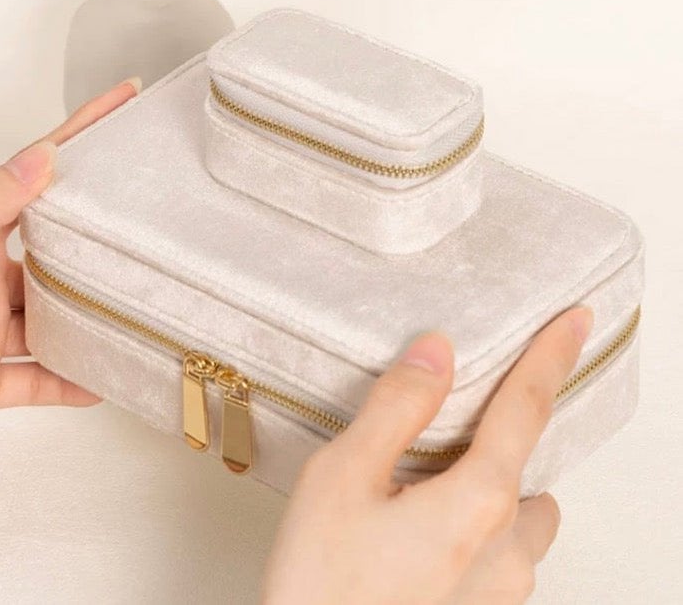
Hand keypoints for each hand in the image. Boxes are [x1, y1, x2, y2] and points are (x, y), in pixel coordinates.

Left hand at [0, 77, 140, 412]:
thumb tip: (42, 158)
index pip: (40, 173)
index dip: (82, 130)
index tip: (124, 97)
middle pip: (54, 256)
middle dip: (96, 244)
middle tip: (144, 227)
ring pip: (50, 324)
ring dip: (87, 325)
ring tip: (134, 314)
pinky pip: (35, 381)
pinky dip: (67, 385)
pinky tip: (99, 383)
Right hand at [263, 306, 593, 604]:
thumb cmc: (321, 588)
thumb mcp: (342, 477)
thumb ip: (397, 408)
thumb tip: (436, 352)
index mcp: (477, 503)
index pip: (526, 409)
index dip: (551, 356)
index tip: (576, 321)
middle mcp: (505, 551)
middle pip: (530, 470)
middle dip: (506, 439)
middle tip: (456, 422)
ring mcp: (497, 593)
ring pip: (521, 519)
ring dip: (493, 489)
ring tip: (430, 481)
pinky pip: (501, 554)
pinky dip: (479, 525)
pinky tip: (421, 529)